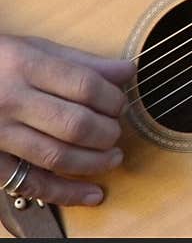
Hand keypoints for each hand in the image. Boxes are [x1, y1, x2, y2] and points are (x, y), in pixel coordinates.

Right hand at [0, 35, 134, 205]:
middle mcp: (10, 100)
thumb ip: (83, 62)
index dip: (113, 99)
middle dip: (108, 132)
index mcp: (25, 65)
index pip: (85, 86)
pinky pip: (30, 183)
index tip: (121, 105)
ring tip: (113, 157)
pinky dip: (66, 192)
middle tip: (115, 131)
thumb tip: (128, 71)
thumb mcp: (35, 48)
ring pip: (57, 156)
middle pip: (75, 124)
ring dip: (95, 162)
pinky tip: (92, 194)